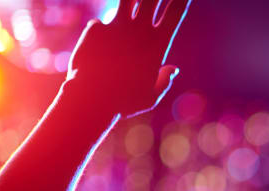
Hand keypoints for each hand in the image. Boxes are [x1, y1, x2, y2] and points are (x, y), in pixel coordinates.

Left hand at [68, 0, 190, 117]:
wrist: (93, 97)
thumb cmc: (125, 102)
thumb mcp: (151, 96)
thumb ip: (164, 80)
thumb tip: (174, 69)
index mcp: (158, 45)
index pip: (175, 12)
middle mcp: (140, 30)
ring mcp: (117, 26)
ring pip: (126, 0)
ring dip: (129, 0)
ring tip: (129, 2)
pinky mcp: (96, 29)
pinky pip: (99, 26)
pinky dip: (99, 35)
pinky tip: (95, 55)